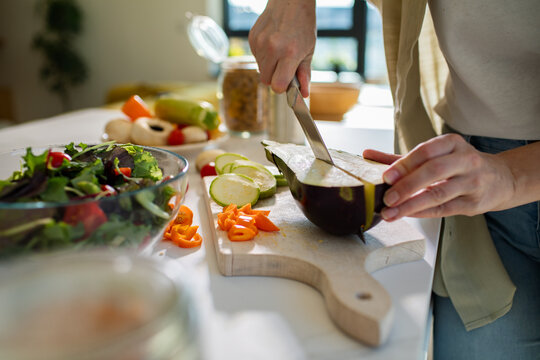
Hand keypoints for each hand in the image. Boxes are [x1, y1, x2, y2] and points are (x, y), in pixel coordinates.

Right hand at [248, 0, 315, 96]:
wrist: (290, 2)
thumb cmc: (303, 26)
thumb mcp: (309, 51)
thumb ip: (304, 74)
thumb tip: (304, 94)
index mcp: (289, 53)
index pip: (277, 86)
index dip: (282, 87)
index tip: (287, 82)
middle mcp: (272, 49)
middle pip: (266, 81)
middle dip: (275, 78)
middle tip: (284, 67)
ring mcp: (259, 43)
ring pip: (260, 70)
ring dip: (269, 67)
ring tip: (279, 52)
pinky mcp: (252, 39)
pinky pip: (256, 58)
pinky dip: (264, 56)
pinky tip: (272, 44)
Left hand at [363, 134, 516, 220]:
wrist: (500, 179)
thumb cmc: (459, 165)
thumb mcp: (435, 155)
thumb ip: (400, 158)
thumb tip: (367, 155)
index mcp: (452, 144)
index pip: (426, 152)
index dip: (404, 165)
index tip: (385, 176)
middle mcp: (465, 160)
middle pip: (433, 172)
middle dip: (406, 186)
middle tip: (386, 198)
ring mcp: (472, 182)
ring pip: (438, 194)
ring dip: (411, 205)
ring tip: (390, 213)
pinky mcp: (474, 203)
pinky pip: (444, 209)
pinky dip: (423, 212)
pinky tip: (407, 214)